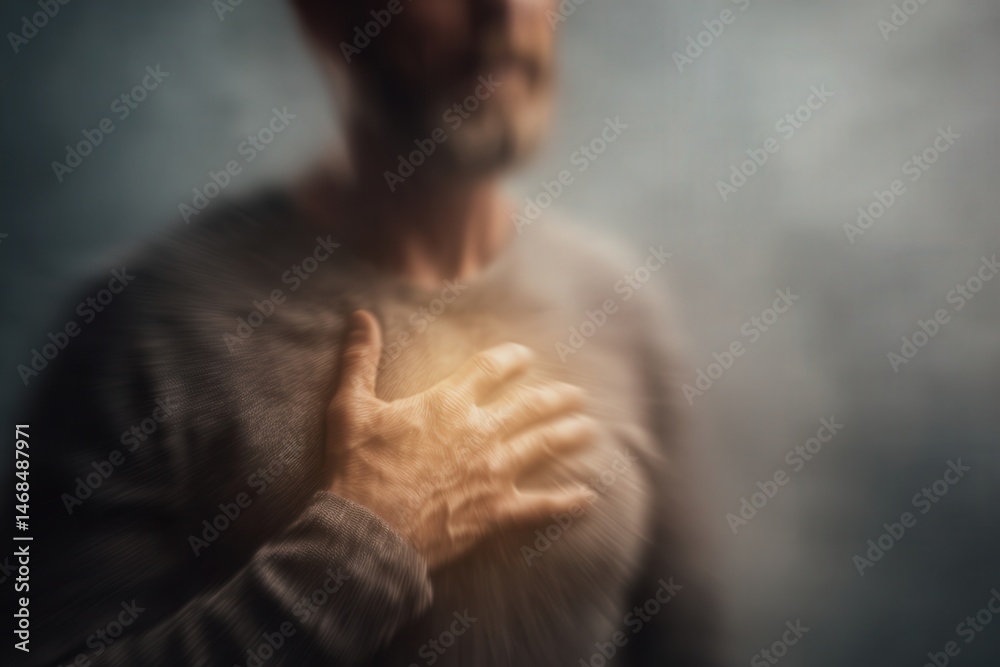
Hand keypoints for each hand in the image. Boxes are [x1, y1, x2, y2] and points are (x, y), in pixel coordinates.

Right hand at [326, 310, 593, 568]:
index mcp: (448, 403)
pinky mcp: (497, 511)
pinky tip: (586, 498)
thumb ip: (360, 359)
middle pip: (531, 406)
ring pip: (544, 445)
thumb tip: (361, 317)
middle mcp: (480, 432)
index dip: (511, 358)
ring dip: (569, 435)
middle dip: (556, 398)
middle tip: (575, 395)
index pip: (490, 368)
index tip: (525, 357)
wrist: (368, 532)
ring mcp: (494, 472)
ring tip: (588, 429)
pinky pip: (542, 505)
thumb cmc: (358, 469)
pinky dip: (566, 502)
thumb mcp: (350, 407)